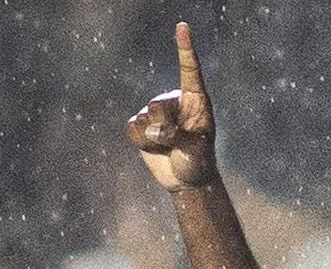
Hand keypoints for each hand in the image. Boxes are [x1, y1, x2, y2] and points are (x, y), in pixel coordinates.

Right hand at [126, 22, 215, 191]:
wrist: (185, 178)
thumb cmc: (198, 163)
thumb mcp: (196, 152)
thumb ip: (179, 138)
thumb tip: (157, 130)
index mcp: (196, 101)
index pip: (190, 71)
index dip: (185, 50)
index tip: (182, 27)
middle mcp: (175, 101)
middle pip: (159, 106)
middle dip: (165, 129)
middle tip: (177, 143)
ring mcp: (156, 111)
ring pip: (144, 118)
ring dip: (155, 139)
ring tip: (168, 146)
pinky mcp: (141, 122)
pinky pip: (132, 128)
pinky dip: (142, 142)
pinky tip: (154, 146)